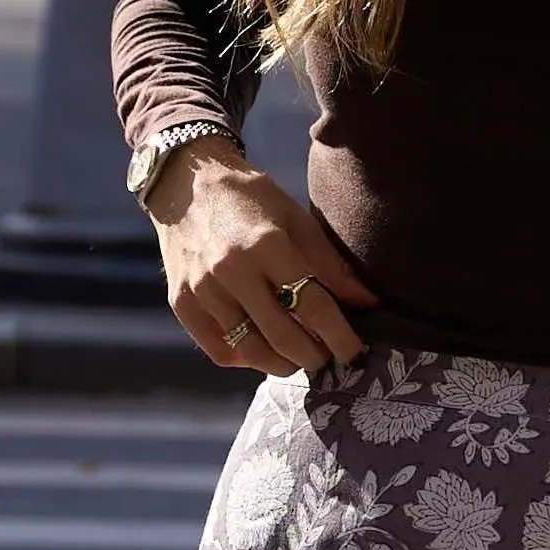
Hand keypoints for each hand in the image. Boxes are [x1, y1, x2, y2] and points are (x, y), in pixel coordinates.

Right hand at [153, 144, 376, 376]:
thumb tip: (367, 302)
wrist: (184, 184)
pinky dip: (245, 360)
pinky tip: (261, 352)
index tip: (354, 352)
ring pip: (250, 349)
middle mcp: (230, 270)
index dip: (339, 335)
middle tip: (328, 360)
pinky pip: (218, 350)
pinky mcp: (181, 302)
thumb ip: (330, 264)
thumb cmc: (249, 199)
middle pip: (282, 335)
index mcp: (265, 244)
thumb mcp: (295, 219)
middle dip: (313, 357)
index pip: (312, 303)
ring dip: (282, 365)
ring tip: (297, 359)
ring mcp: (202, 289)